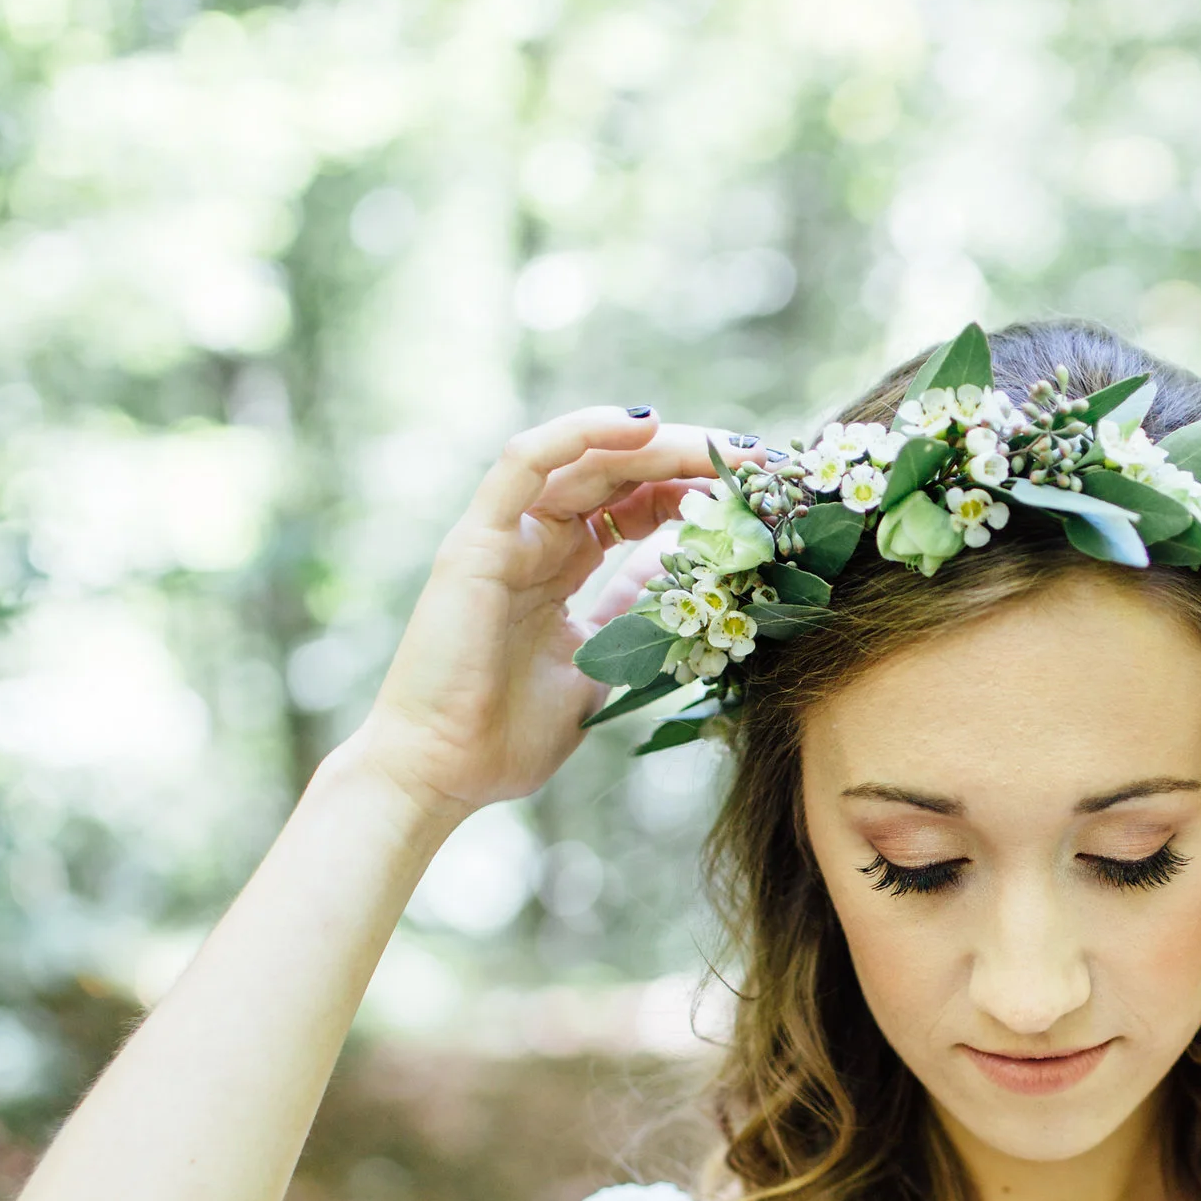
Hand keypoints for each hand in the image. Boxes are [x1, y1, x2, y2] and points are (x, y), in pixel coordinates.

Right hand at [349, 405, 740, 819]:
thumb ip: (632, 613)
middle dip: (691, 461)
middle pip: (620, 476)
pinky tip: (641, 426)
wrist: (441, 774)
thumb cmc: (507, 736)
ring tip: (718, 444)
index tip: (759, 498)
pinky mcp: (477, 540)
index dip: (694, 494)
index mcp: (558, 569)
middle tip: (758, 460)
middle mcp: (532, 541)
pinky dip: (579, 433)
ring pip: (585, 461)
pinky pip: (524, 464)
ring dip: (656, 446)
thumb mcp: (598, 665)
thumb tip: (681, 572)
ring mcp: (503, 536)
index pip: (634, 508)